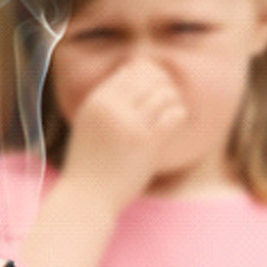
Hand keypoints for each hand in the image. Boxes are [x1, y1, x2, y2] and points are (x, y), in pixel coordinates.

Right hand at [60, 58, 187, 212]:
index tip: (156, 83)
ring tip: (171, 108)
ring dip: (173, 98)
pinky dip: (179, 113)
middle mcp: (112, 108)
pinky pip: (173, 115)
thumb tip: (132, 74)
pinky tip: (176, 120)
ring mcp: (130, 124)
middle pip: (149, 77)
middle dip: (163, 82)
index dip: (148, 72)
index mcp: (97, 100)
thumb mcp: (89, 122)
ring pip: (164, 94)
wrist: (87, 196)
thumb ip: (107, 101)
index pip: (130, 70)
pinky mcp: (147, 143)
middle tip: (168, 94)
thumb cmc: (90, 162)